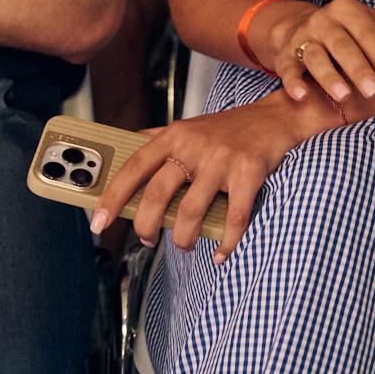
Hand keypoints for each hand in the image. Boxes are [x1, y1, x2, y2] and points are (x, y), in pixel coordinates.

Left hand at [91, 90, 342, 261]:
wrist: (275, 119)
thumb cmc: (226, 129)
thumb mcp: (186, 127)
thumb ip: (156, 139)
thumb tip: (122, 148)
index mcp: (172, 136)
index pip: (133, 168)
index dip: (113, 196)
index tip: (99, 221)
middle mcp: (194, 146)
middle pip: (158, 193)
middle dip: (146, 224)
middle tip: (145, 239)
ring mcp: (222, 160)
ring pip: (192, 211)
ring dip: (183, 238)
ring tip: (183, 245)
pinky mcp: (249, 173)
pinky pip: (234, 218)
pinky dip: (226, 243)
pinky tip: (219, 254)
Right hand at [252, 0, 374, 104]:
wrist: (297, 26)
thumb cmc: (344, 30)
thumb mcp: (366, 21)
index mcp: (345, 10)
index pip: (367, 33)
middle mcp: (322, 21)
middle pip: (341, 45)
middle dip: (358, 69)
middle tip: (374, 92)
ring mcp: (301, 38)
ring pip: (315, 57)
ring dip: (328, 77)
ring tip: (344, 96)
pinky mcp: (285, 55)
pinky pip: (287, 69)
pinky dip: (293, 82)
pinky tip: (302, 96)